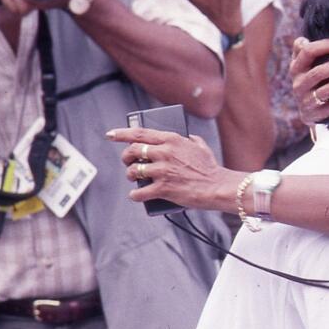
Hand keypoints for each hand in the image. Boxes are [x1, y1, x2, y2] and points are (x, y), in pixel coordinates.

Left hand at [108, 127, 230, 208]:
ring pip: (133, 171)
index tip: (110, 135)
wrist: (218, 187)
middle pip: (132, 151)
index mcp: (171, 139)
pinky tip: (136, 195)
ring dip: (130, 175)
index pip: (139, 133)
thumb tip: (186, 138)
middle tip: (127, 162)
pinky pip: (139, 192)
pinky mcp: (163, 188)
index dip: (121, 133)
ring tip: (134, 179)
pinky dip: (135, 195)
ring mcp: (162, 171)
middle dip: (125, 157)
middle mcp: (164, 153)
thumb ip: (189, 140)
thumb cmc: (210, 168)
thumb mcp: (200, 146)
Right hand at [289, 36, 328, 125]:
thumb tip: (305, 40)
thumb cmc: (311, 78)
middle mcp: (298, 85)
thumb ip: (303, 49)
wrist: (309, 109)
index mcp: (296, 68)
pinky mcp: (317, 115)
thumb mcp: (304, 63)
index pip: (307, 52)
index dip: (325, 46)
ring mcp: (307, 101)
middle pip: (317, 73)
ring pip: (326, 91)